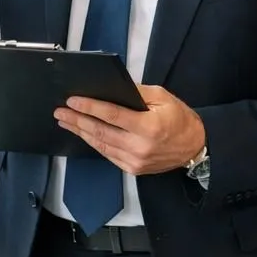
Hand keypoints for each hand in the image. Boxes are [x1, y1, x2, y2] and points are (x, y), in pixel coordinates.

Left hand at [54, 84, 205, 175]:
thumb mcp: (163, 97)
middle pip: (100, 132)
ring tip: (66, 122)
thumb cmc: (180, 118)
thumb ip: (137, 92)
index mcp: (148, 126)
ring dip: (81, 132)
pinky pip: (108, 155)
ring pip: (101, 145)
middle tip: (60, 112)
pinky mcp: (133, 169)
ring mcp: (135, 161)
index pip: (112, 115)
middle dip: (77, 120)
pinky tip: (83, 134)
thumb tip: (112, 88)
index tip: (72, 101)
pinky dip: (94, 143)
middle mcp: (139, 146)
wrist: (195, 147)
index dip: (90, 107)